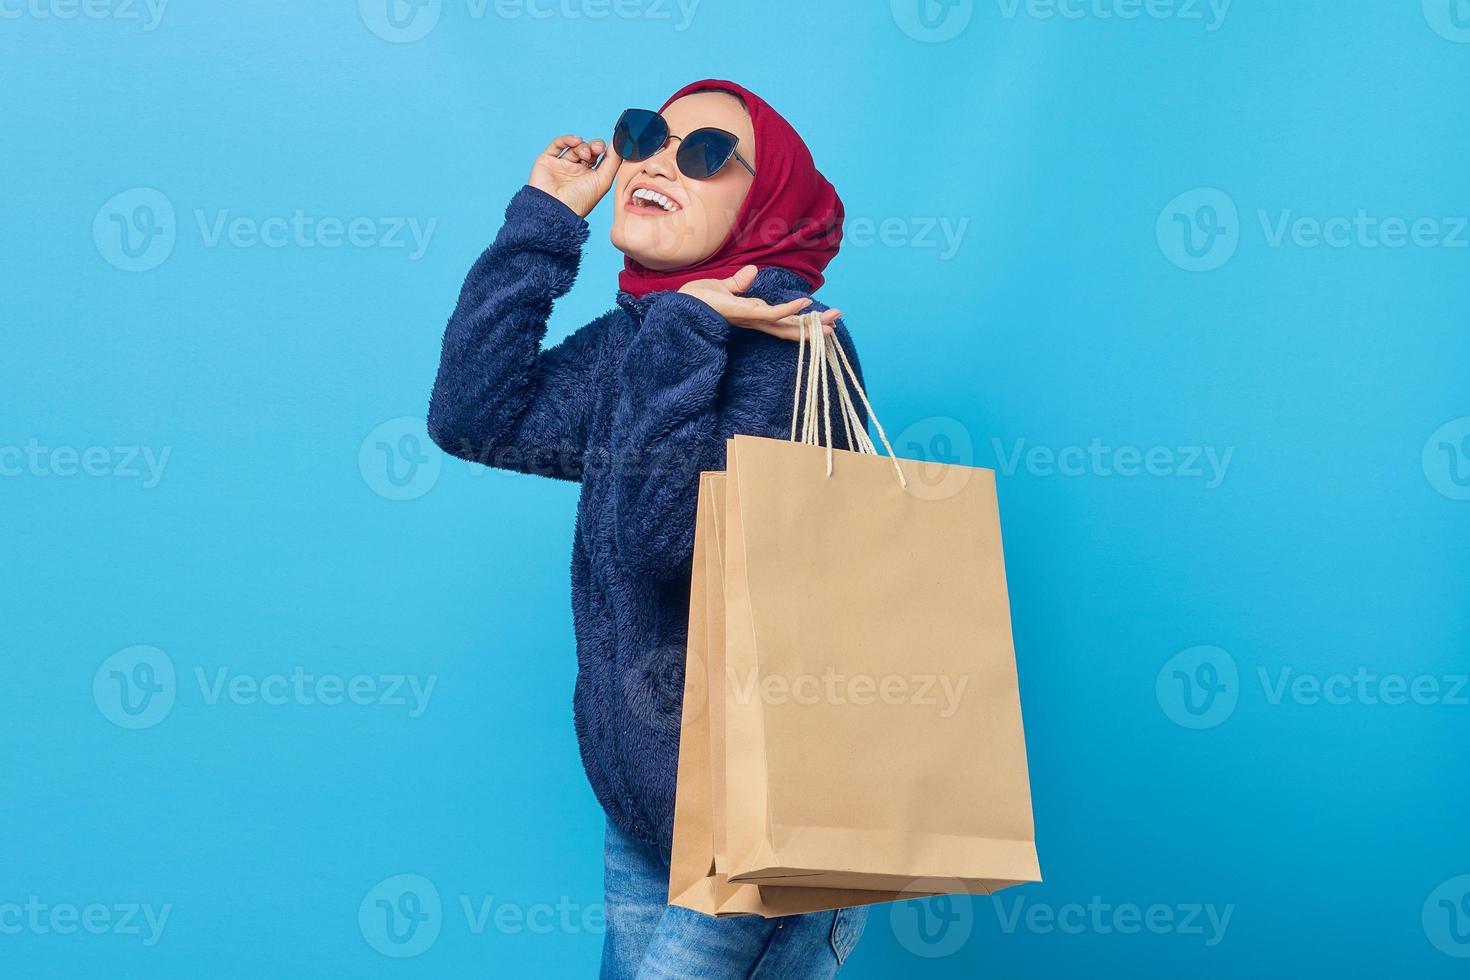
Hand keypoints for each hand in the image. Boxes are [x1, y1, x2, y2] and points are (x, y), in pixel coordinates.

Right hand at [529, 135, 620, 217]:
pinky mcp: (547, 161)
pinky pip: (557, 144)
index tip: (609, 148)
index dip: (605, 150)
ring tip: (585, 153)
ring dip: (583, 146)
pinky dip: (567, 139)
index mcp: (589, 178)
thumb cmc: (580, 200)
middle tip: (598, 149)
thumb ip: (613, 161)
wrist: (556, 208)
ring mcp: (561, 166)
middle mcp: (575, 172)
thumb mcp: (603, 181)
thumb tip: (620, 144)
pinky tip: (576, 141)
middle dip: (594, 146)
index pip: (599, 158)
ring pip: (574, 147)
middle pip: (588, 150)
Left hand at [678, 265, 840, 340]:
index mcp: (752, 314)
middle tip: (837, 325)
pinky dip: (788, 310)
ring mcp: (750, 318)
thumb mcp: (721, 289)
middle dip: (813, 327)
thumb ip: (738, 283)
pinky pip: (770, 313)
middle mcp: (754, 320)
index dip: (802, 322)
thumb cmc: (695, 300)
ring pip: (786, 324)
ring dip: (808, 323)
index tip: (822, 320)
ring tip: (831, 322)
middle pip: (789, 326)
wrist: (677, 305)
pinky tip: (805, 306)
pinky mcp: (742, 313)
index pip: (783, 320)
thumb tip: (752, 272)